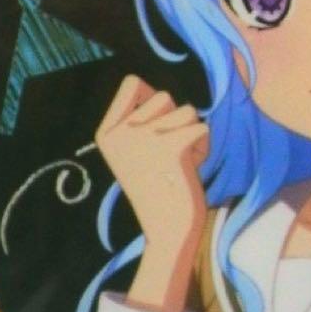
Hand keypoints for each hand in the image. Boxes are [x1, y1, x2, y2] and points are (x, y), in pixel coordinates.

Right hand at [95, 75, 208, 311]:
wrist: (166, 228)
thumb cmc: (157, 186)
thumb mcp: (136, 149)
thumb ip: (143, 119)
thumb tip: (160, 93)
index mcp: (106, 132)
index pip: (132, 82)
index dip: (152, 97)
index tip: (154, 127)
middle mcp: (120, 133)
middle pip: (163, 95)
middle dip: (176, 120)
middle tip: (168, 153)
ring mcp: (143, 138)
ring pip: (187, 109)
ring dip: (191, 134)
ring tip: (180, 161)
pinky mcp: (170, 147)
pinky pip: (202, 127)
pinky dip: (204, 146)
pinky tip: (191, 168)